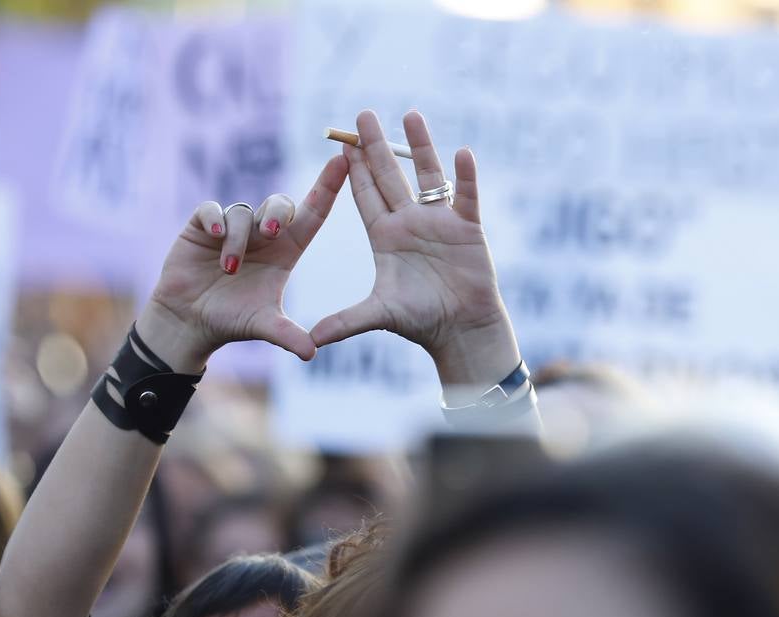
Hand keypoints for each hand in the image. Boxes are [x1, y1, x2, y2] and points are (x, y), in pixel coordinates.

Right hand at [139, 156, 348, 371]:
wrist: (190, 322)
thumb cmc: (232, 320)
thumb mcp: (263, 326)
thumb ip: (287, 335)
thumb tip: (311, 353)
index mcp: (287, 251)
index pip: (313, 214)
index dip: (327, 188)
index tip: (342, 162)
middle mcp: (263, 234)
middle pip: (280, 204)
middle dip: (278, 212)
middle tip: (271, 233)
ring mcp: (233, 227)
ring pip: (243, 212)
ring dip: (239, 238)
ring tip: (229, 269)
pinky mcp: (203, 226)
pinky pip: (212, 209)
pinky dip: (215, 220)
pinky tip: (214, 236)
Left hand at [310, 110, 520, 388]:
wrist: (460, 329)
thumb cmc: (421, 321)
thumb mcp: (379, 315)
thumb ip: (345, 322)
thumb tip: (312, 340)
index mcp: (385, 236)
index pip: (365, 195)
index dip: (353, 169)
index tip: (341, 142)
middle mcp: (410, 222)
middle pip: (390, 176)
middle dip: (376, 146)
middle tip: (362, 115)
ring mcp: (439, 221)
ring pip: (427, 175)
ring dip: (419, 146)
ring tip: (409, 114)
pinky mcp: (467, 227)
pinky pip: (465, 195)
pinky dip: (464, 176)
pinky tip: (461, 153)